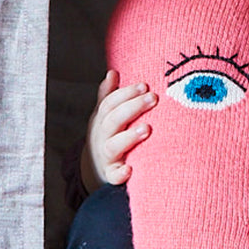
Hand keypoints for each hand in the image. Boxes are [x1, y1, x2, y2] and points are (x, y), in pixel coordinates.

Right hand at [80, 69, 157, 192]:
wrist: (95, 169)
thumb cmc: (108, 136)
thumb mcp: (105, 116)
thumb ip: (109, 96)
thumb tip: (112, 72)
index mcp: (102, 120)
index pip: (110, 103)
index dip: (126, 93)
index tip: (144, 85)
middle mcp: (102, 136)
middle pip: (114, 120)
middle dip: (133, 108)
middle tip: (153, 98)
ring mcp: (107, 156)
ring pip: (113, 146)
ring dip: (129, 137)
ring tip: (147, 129)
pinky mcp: (111, 174)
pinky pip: (114, 175)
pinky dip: (120, 174)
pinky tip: (130, 169)